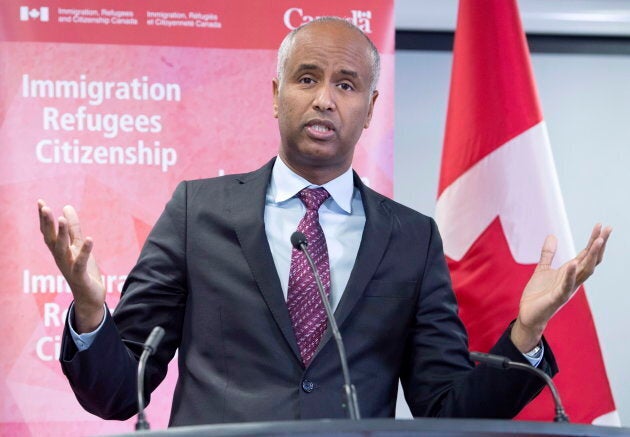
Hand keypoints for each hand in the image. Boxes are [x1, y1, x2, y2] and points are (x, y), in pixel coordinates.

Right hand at [38, 200, 104, 332]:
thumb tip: (66, 207)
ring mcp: (69, 268)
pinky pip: (81, 263)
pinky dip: (85, 251)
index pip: (49, 233)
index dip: (44, 219)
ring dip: (61, 234)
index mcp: (60, 251)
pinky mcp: (81, 276)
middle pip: (51, 239)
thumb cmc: (83, 270)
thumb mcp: (79, 246)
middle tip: (45, 208)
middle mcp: (61, 258)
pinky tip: (90, 239)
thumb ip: (73, 228)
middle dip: (48, 224)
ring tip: (61, 218)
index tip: (41, 202)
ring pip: (62, 250)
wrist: (89, 297)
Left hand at [511, 224, 611, 352]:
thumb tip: (552, 236)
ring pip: (585, 271)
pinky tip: (574, 263)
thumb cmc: (538, 294)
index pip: (586, 254)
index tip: (601, 225)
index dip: (594, 240)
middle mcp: (574, 279)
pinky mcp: (558, 297)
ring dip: (592, 256)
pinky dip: (571, 274)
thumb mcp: (542, 269)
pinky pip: (567, 285)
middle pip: (591, 260)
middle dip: (599, 244)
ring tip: (598, 241)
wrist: (529, 314)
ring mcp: (568, 288)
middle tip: (607, 228)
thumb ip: (548, 254)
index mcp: (571, 272)